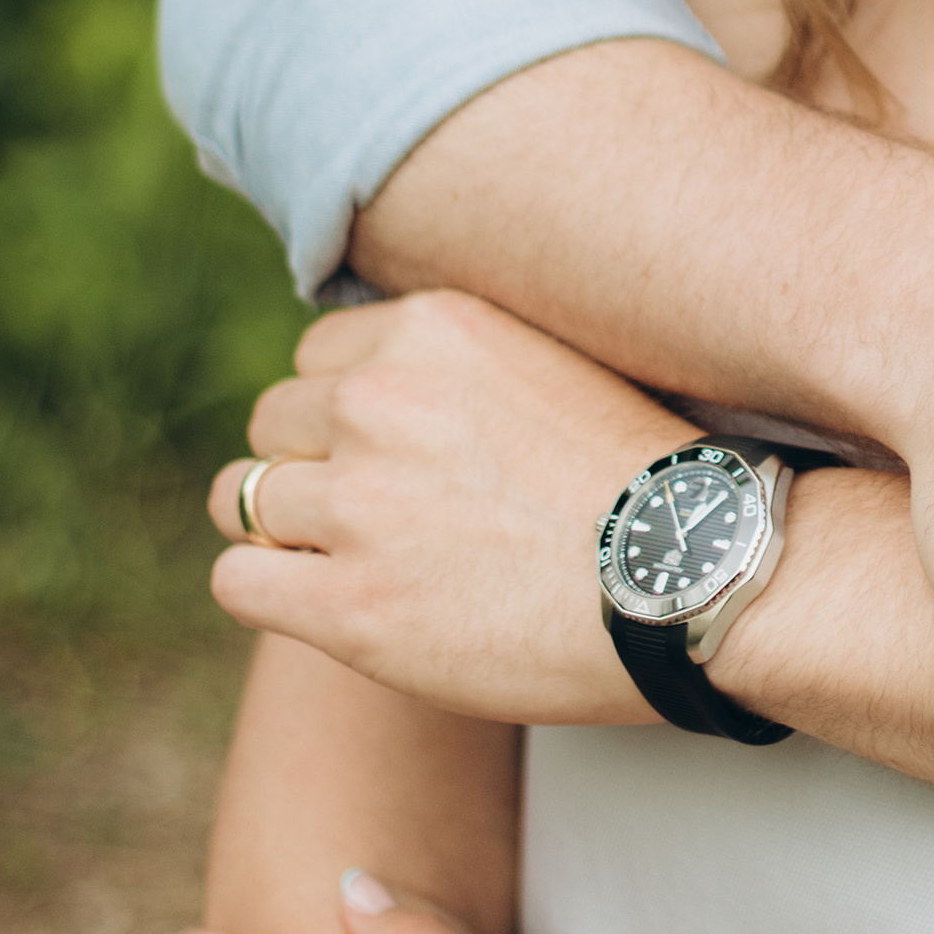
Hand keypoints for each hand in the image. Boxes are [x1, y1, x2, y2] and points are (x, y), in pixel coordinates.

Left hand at [208, 296, 676, 719]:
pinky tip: (333, 604)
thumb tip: (370, 384)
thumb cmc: (639, 484)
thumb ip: (451, 366)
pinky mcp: (351, 603)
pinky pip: (238, 579)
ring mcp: (359, 504)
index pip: (318, 359)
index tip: (396, 457)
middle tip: (383, 518)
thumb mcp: (544, 368)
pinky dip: (271, 590)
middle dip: (316, 467)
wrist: (696, 577)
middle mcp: (379, 400)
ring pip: (243, 497)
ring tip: (360, 562)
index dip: (348, 415)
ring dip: (289, 530)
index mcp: (430, 329)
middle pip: (275, 422)